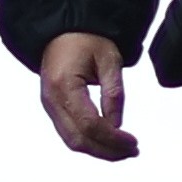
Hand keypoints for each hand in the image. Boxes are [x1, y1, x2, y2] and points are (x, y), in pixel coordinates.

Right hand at [40, 31, 140, 162]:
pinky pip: (69, 133)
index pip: (89, 124)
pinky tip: (107, 141)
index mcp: (64, 84)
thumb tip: (117, 125)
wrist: (63, 31)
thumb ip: (114, 93)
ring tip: (122, 150)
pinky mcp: (53, 108)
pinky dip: (89, 141)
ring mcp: (49, 106)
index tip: (132, 142)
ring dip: (98, 150)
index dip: (112, 139)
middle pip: (78, 139)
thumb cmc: (85, 38)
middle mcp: (52, 99)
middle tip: (131, 151)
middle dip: (107, 151)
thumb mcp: (109, 60)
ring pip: (72, 141)